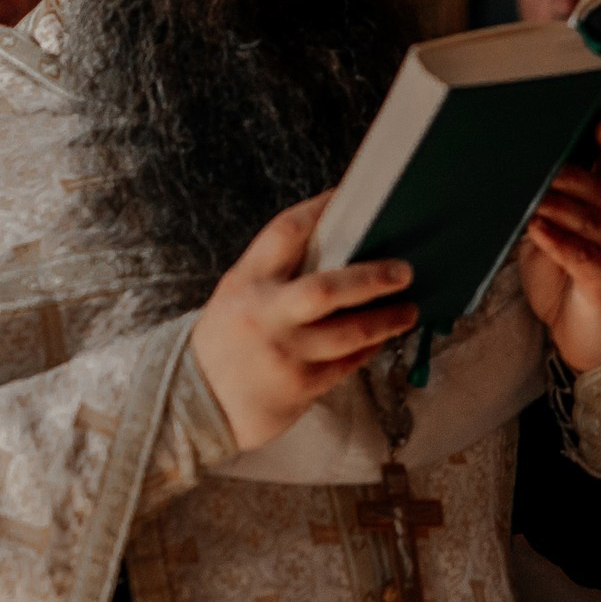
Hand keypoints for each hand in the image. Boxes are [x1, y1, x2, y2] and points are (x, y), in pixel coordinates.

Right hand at [187, 194, 418, 452]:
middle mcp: (264, 315)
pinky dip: (369, 348)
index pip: (287, 233)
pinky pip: (348, 363)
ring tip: (407, 310)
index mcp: (246, 282)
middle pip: (327, 289)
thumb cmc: (226, 341)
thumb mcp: (238, 296)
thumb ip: (278, 273)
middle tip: (403, 271)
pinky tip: (379, 339)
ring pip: (350, 332)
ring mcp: (284, 353)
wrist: (193, 402)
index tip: (351, 199)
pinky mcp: (300, 385)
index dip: (323, 210)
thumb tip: (341, 248)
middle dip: (372, 278)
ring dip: (386, 320)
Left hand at [519, 119, 600, 373]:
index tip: (597, 118)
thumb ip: (541, 205)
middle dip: (556, 173)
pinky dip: (555, 240)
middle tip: (521, 162)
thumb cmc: (565, 279)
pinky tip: (535, 228)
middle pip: (591, 184)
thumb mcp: (551, 234)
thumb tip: (505, 177)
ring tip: (521, 196)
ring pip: (583, 216)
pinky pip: (580, 253)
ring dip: (549, 205)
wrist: (589, 335)